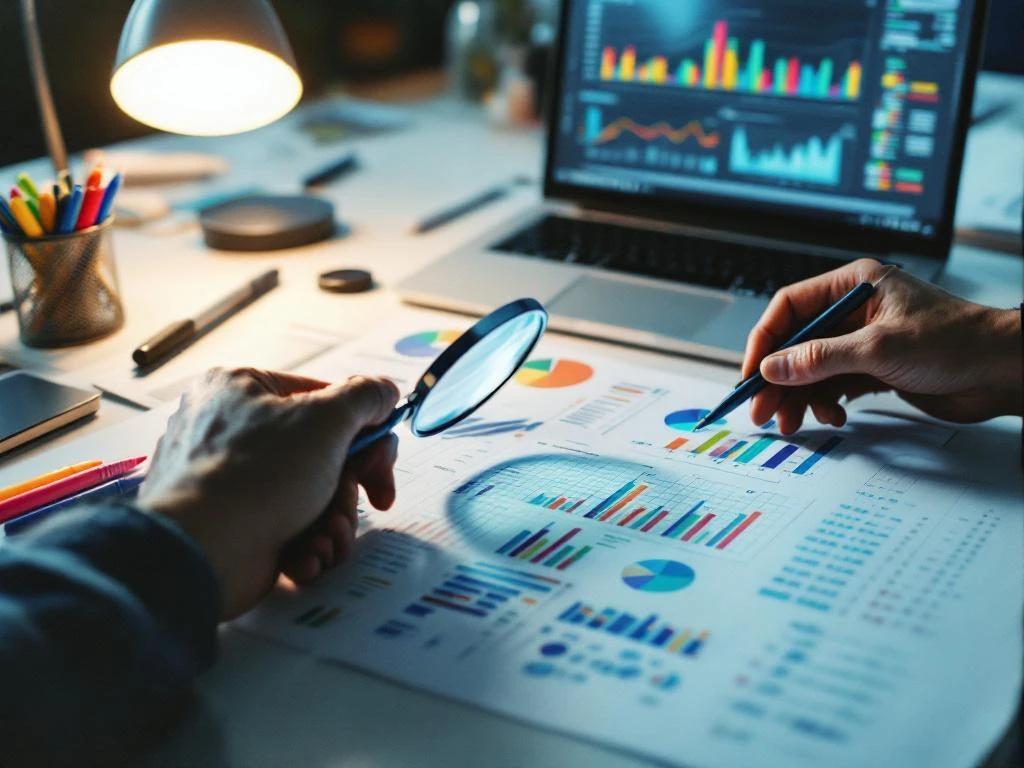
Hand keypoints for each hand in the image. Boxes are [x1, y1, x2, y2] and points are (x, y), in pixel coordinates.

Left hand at [138, 369, 399, 617]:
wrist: (201, 554)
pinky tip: (304, 556)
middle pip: (321, 451)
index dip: (363, 431)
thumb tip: (384, 391)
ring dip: (332, 520)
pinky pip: (286, 527)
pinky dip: (305, 544)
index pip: (323, 398)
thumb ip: (365, 396)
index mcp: (241, 388)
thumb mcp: (327, 419)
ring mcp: (228, 479)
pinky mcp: (232, 525)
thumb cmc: (257, 476)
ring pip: (309, 495)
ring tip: (326, 537)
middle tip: (372, 500)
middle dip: (350, 486)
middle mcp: (228, 428)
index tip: (381, 459)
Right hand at [742, 258, 1022, 433]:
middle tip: (763, 410)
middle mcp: (853, 311)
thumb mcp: (878, 349)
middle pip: (796, 342)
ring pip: (812, 369)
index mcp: (853, 286)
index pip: (789, 307)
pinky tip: (832, 417)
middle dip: (778, 378)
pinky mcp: (874, 368)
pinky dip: (825, 403)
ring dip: (799, 397)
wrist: (1003, 371)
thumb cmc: (955, 342)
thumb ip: (820, 358)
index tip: (751, 373)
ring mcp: (862, 340)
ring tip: (794, 423)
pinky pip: (833, 385)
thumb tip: (773, 368)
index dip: (765, 341)